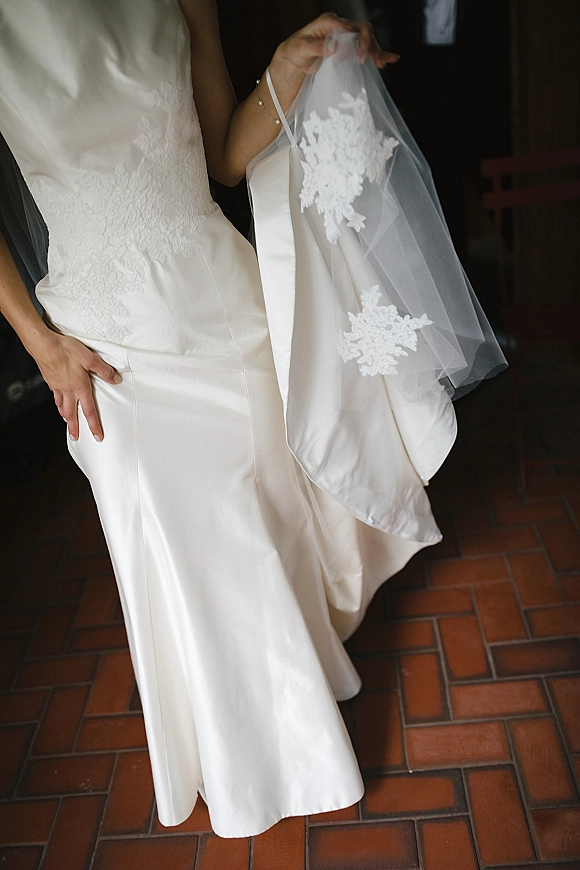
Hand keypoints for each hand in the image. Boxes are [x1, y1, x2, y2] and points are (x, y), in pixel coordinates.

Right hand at [29, 331, 120, 441]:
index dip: (94, 425)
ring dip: (66, 417)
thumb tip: (115, 379)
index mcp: (80, 387)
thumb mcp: (90, 358)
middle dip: (75, 427)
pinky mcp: (50, 381)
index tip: (97, 436)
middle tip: (76, 437)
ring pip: (62, 407)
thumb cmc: (65, 350)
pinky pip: (55, 397)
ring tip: (68, 422)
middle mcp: (68, 390)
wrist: (43, 344)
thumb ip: (103, 370)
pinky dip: (58, 404)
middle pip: (72, 413)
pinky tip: (59, 402)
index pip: (89, 411)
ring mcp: (57, 386)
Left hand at [275, 12, 398, 75]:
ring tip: (380, 64)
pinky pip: (367, 49)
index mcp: (329, 22)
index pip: (350, 27)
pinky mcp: (349, 47)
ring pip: (367, 39)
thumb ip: (318, 47)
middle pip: (363, 30)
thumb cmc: (296, 51)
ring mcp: (346, 36)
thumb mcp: (302, 49)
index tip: (358, 57)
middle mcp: (340, 26)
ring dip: (375, 51)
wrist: (296, 58)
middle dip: (369, 45)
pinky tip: (390, 59)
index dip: (357, 40)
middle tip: (368, 61)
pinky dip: (379, 53)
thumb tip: (334, 47)